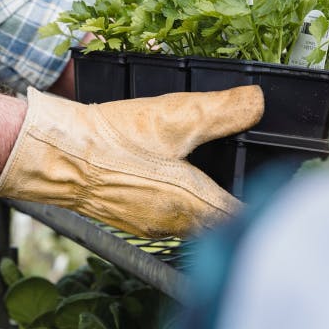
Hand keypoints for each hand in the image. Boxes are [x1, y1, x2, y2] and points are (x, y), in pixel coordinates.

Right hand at [0, 86, 263, 237]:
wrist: (56, 155)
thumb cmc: (111, 142)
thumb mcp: (175, 117)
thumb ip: (223, 111)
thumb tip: (257, 103)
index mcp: (193, 206)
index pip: (243, 219)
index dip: (262, 202)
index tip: (272, 185)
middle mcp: (174, 224)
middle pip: (218, 221)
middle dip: (232, 199)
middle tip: (243, 171)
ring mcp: (149, 224)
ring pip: (190, 218)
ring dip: (202, 199)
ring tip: (207, 170)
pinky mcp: (128, 217)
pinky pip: (163, 213)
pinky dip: (173, 196)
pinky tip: (166, 172)